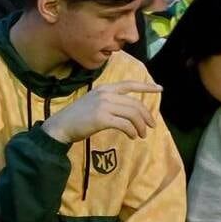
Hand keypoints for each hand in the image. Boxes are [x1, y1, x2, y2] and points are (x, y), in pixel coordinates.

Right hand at [40, 81, 160, 144]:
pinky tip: (132, 136)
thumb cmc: (76, 117)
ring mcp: (103, 106)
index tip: (160, 89)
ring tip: (141, 134)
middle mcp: (105, 94)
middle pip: (135, 104)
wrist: (60, 126)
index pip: (129, 85)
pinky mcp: (102, 118)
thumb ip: (109, 102)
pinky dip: (132, 131)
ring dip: (140, 126)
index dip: (146, 86)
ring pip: (132, 114)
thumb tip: (128, 111)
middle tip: (151, 126)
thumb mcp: (92, 102)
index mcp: (104, 89)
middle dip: (146, 116)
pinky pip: (125, 125)